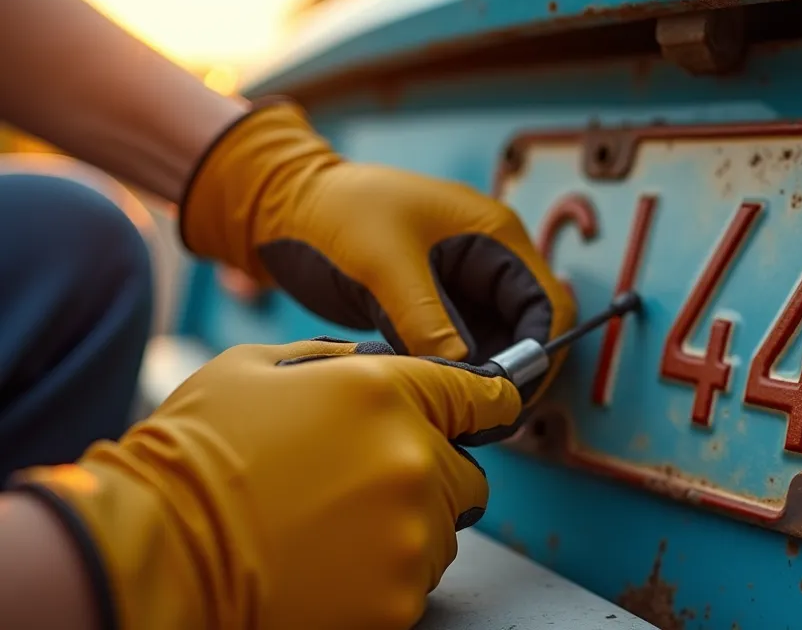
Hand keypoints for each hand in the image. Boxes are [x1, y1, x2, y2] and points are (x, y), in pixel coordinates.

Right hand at [8, 338, 518, 629]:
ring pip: (445, 532)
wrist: (154, 553)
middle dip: (432, 477)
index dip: (489, 404)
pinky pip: (416, 583)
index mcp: (383, 393)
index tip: (492, 412)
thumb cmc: (191, 457)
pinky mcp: (398, 597)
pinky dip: (384, 580)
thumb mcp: (251, 370)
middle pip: (469, 474)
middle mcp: (412, 459)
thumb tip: (366, 362)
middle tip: (366, 489)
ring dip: (408, 529)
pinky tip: (328, 568)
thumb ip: (330, 360)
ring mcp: (410, 534)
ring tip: (333, 532)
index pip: (481, 396)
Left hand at [179, 100, 575, 401]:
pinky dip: (450, 370)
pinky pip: (459, 346)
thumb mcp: (384, 267)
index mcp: (494, 236)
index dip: (537, 353)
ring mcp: (460, 284)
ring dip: (479, 375)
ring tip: (453, 411)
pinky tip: (429, 392)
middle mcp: (487, 259)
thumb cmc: (334, 215)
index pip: (547, 304)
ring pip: (493, 343)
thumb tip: (469, 378)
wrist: (280, 204)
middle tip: (482, 416)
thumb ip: (430, 322)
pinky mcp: (431, 305)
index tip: (505, 394)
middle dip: (510, 372)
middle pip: (527, 329)